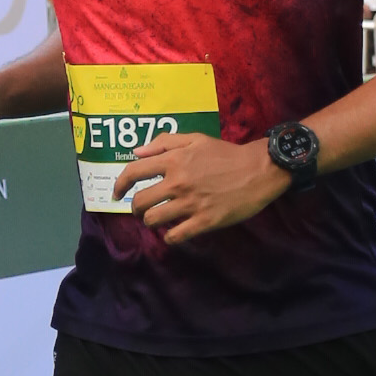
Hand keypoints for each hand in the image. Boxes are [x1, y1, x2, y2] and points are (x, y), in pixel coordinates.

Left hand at [110, 130, 285, 242]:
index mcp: (173, 160)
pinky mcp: (204, 221)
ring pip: (154, 220)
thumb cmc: (226, 154)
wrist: (258, 170)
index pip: (134, 172)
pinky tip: (174, 232)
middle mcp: (177, 182)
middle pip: (140, 202)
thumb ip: (165, 143)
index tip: (116, 192)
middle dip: (136, 208)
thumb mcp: (196, 139)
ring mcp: (190, 204)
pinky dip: (170, 236)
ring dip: (151, 222)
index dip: (119, 184)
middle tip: (142, 210)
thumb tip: (137, 152)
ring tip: (159, 219)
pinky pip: (175, 236)